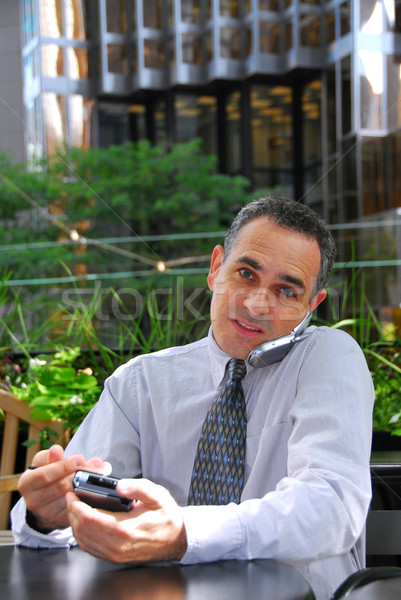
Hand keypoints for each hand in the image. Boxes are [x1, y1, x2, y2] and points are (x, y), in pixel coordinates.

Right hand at [18, 444, 110, 531]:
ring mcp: (47, 514)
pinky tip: (97, 486)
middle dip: (81, 473)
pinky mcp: (60, 521)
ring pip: (71, 497)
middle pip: (61, 486)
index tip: (80, 458)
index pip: (45, 475)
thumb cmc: (45, 477)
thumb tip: (56, 449)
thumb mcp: (43, 464)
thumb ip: (50, 456)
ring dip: (89, 484)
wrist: (44, 502)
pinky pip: (77, 507)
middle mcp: (34, 501)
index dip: (64, 466)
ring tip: (102, 472)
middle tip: (98, 464)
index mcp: (27, 483)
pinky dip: (89, 495)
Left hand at [66, 478, 187, 562]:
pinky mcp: (114, 557)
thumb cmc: (167, 517)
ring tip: (74, 508)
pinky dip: (81, 535)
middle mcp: (117, 545)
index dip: (76, 505)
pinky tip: (82, 523)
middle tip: (70, 497)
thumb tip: (120, 485)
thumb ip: (139, 488)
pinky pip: (90, 548)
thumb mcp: (158, 495)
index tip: (71, 493)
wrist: (177, 540)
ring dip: (74, 524)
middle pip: (82, 530)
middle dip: (71, 512)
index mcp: (125, 529)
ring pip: (83, 541)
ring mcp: (115, 554)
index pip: (90, 519)